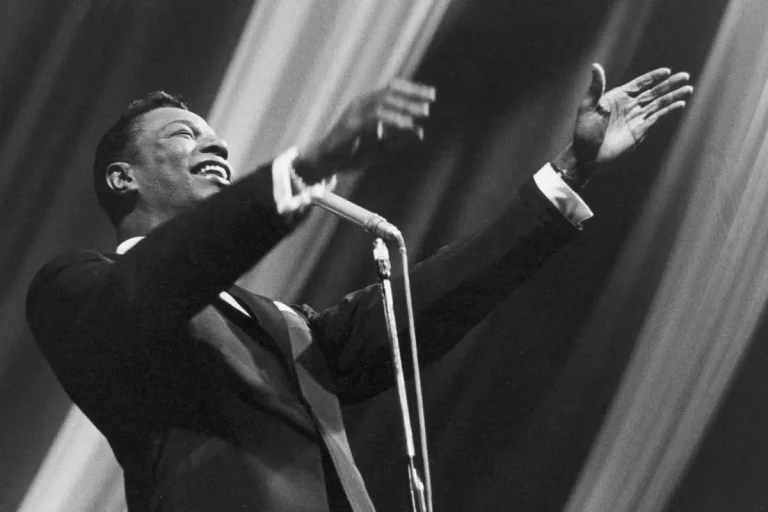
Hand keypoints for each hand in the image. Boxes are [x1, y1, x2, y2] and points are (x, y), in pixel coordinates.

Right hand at [295, 79, 435, 181]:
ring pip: (385, 102)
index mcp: (368, 104)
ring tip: (424, 112)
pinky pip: (376, 117)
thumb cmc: (352, 154)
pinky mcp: (352, 124)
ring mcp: (356, 112)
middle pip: (390, 91)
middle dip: (413, 95)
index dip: (412, 90)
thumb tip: (421, 133)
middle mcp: (362, 103)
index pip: (392, 89)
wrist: (327, 163)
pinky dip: (394, 120)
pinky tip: (407, 125)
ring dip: (406, 107)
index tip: (431, 95)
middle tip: (431, 99)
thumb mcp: (381, 147)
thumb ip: (399, 139)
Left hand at [555, 63, 692, 186]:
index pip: (639, 84)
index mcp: (618, 97)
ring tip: (688, 88)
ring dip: (673, 96)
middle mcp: (630, 106)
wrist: (587, 155)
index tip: (666, 71)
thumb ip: (596, 87)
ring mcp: (636, 118)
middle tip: (685, 76)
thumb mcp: (588, 106)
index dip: (653, 77)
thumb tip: (595, 66)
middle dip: (669, 84)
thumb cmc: (584, 131)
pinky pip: (657, 118)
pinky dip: (668, 111)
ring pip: (659, 104)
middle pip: (654, 92)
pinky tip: (679, 104)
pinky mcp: (640, 131)